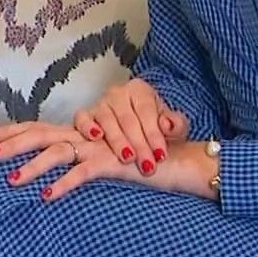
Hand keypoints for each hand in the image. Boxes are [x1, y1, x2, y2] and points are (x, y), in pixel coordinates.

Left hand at [0, 121, 149, 200]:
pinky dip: (65, 184)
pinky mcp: (113, 163)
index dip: (12, 131)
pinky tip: (48, 196)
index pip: (39, 128)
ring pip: (57, 153)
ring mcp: (98, 149)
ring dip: (32, 166)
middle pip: (40, 134)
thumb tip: (50, 177)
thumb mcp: (102, 163)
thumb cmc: (138, 162)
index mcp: (78, 136)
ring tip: (11, 180)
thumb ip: (78, 164)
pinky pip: (84, 173)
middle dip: (11, 142)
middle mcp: (84, 138)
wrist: (176, 160)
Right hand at [72, 79, 188, 176]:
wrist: (137, 134)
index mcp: (140, 90)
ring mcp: (99, 103)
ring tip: (128, 158)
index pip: (147, 111)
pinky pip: (81, 118)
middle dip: (139, 144)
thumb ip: (176, 125)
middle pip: (127, 118)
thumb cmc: (155, 131)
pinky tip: (96, 137)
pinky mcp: (85, 115)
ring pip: (106, 119)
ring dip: (117, 141)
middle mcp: (118, 93)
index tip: (161, 155)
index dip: (154, 134)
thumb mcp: (173, 128)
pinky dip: (86, 126)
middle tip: (147, 165)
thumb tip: (167, 125)